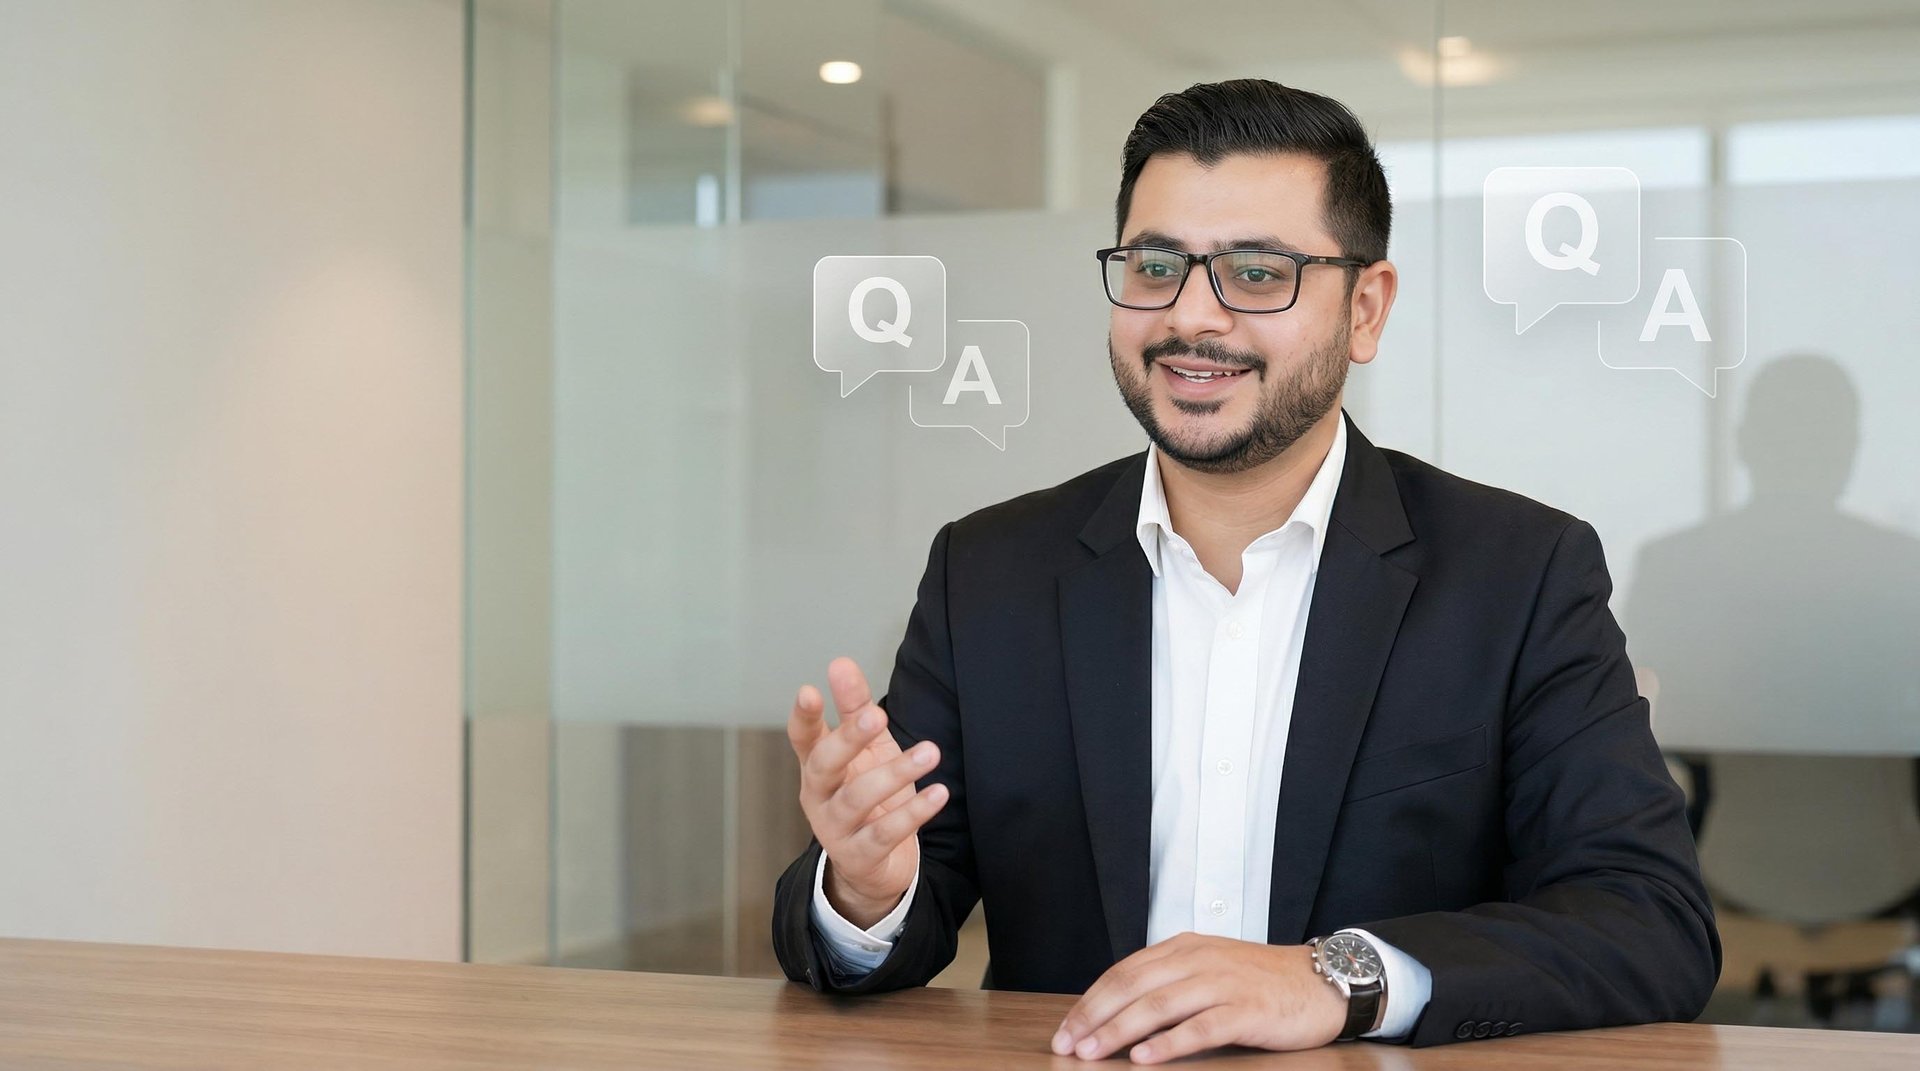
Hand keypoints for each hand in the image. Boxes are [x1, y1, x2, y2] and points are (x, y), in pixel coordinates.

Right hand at [787, 656, 947, 928]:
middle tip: (876, 714)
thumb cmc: (869, 796)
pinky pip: (885, 834)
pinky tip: (938, 793)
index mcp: (817, 767)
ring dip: (895, 773)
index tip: (810, 690)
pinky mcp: (860, 856)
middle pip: (825, 765)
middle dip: (849, 739)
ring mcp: (835, 829)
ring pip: (857, 798)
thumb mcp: (866, 749)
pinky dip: (912, 813)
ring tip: (930, 751)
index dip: (804, 717)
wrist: (872, 866)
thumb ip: (854, 707)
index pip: (803, 738)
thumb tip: (840, 663)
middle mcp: (818, 796)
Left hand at [1051, 933, 1348, 1063]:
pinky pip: (1200, 1026)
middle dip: (1094, 1017)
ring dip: (1120, 1030)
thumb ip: (1169, 981)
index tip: (1066, 1028)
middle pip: (1132, 986)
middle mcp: (1198, 959)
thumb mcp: (1209, 968)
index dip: (1090, 1001)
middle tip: (1067, 1044)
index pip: (1123, 971)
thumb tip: (1119, 1012)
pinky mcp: (1245, 1009)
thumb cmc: (1262, 981)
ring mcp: (1222, 983)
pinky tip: (1145, 1058)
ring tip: (1092, 1053)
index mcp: (1183, 947)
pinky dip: (1169, 1043)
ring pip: (1158, 1005)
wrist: (1322, 981)